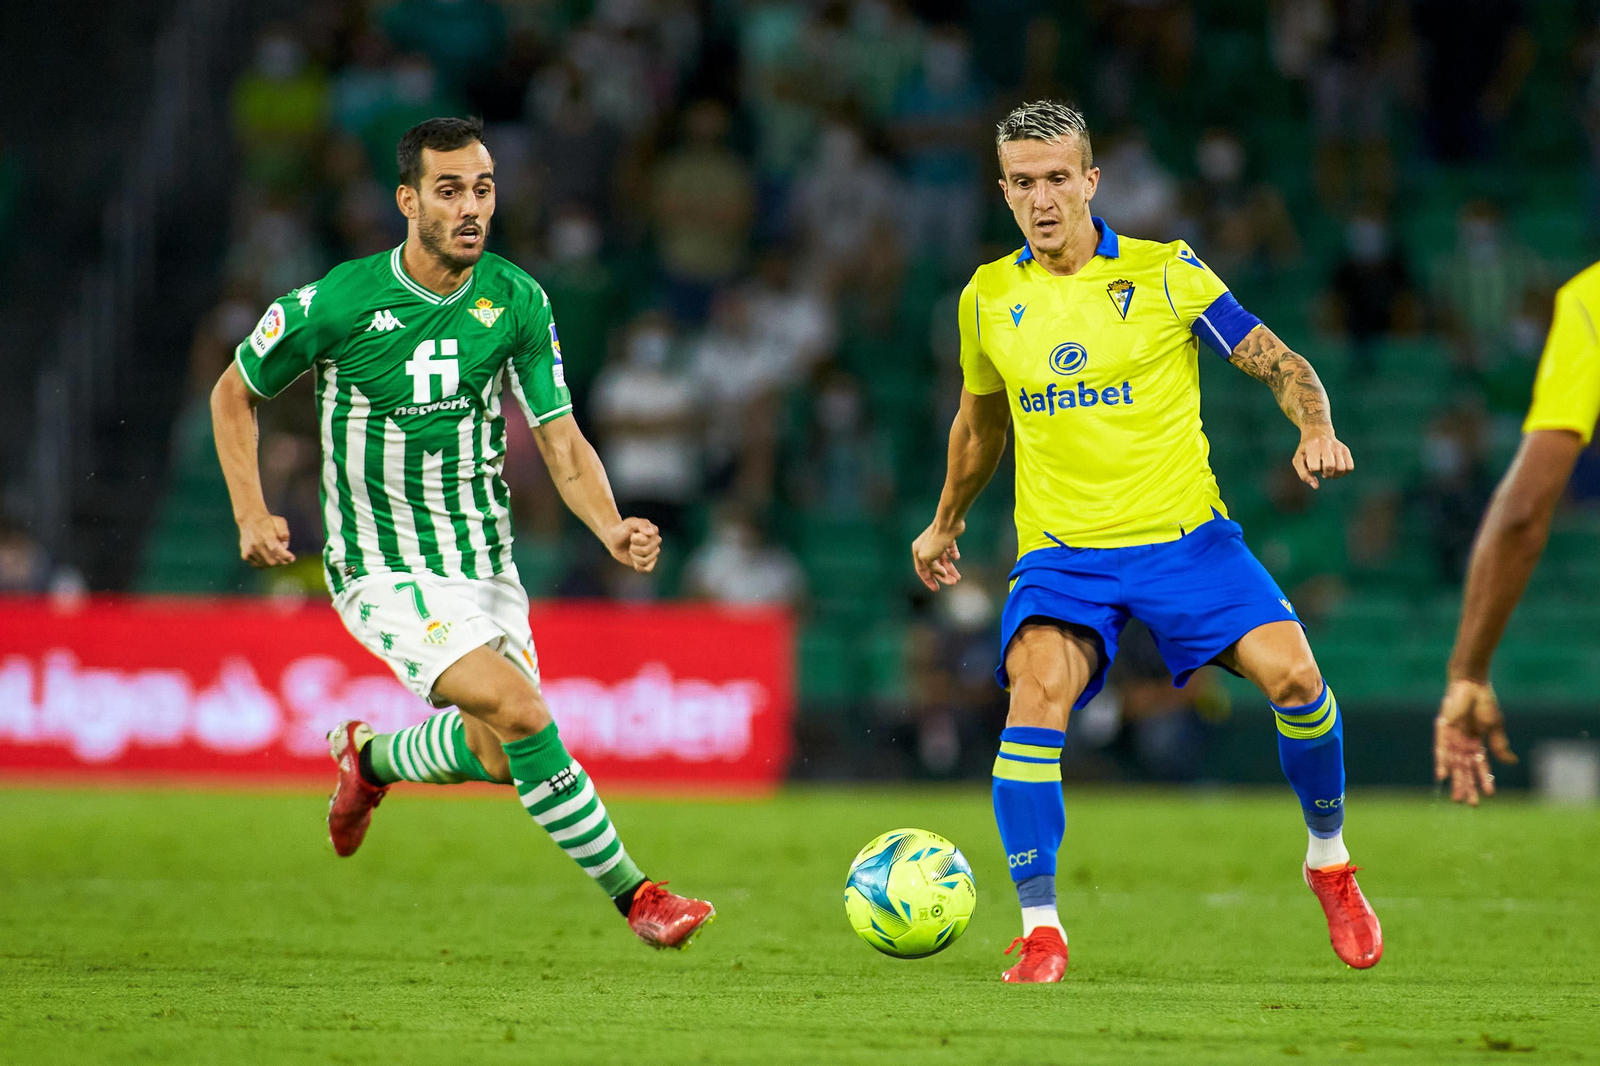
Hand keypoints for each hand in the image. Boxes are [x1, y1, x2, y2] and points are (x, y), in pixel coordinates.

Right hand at [238, 513, 294, 567]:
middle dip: (282, 562)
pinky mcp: (245, 555)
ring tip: (279, 560)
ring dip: (275, 564)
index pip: (276, 550)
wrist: (249, 520)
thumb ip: (284, 533)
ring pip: (266, 564)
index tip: (292, 558)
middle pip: (272, 560)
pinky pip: (258, 565)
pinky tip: (270, 560)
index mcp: (265, 535)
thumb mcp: (280, 522)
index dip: (285, 557)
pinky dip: (266, 564)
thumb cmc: (268, 522)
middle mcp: (256, 544)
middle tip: (287, 560)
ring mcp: (250, 551)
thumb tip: (285, 547)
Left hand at [606, 517, 660, 572]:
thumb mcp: (630, 523)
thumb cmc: (622, 529)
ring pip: (646, 560)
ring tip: (631, 550)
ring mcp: (652, 553)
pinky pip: (648, 569)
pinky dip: (639, 566)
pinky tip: (634, 562)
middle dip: (634, 548)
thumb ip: (641, 524)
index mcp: (654, 531)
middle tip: (630, 544)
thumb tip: (651, 533)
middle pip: (647, 551)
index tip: (632, 535)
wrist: (613, 539)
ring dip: (634, 556)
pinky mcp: (648, 562)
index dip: (637, 540)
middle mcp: (655, 542)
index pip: (648, 540)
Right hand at [912, 520, 962, 591]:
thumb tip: (942, 573)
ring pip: (944, 560)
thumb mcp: (929, 558)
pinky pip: (950, 550)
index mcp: (918, 551)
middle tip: (953, 583)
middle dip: (944, 576)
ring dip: (950, 569)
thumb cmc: (937, 539)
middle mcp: (926, 547)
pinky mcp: (947, 538)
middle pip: (935, 566)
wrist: (949, 522)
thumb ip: (933, 569)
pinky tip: (956, 557)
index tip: (936, 589)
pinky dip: (953, 555)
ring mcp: (937, 542)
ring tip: (958, 577)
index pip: (922, 570)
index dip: (929, 581)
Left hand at [1293, 429, 1353, 489]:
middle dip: (1326, 474)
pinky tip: (1336, 470)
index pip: (1315, 467)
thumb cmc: (1306, 450)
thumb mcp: (1298, 460)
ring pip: (1341, 468)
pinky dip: (1344, 473)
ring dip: (1335, 475)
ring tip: (1329, 470)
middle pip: (1330, 467)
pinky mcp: (1345, 450)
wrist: (1317, 432)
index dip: (1313, 470)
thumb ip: (1304, 474)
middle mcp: (1326, 445)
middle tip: (1322, 472)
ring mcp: (1337, 447)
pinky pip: (1350, 467)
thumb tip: (1316, 486)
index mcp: (1312, 446)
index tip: (1311, 466)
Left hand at [1434, 678, 1517, 805]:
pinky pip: (1441, 750)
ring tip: (1457, 798)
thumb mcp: (1494, 726)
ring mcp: (1452, 737)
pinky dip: (1442, 763)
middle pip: (1465, 769)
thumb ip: (1499, 745)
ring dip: (1456, 780)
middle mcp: (1462, 743)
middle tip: (1471, 804)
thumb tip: (1511, 763)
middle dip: (1468, 786)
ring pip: (1454, 764)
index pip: (1480, 766)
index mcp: (1476, 742)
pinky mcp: (1443, 730)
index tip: (1490, 795)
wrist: (1471, 684)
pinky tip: (1442, 776)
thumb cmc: (1484, 702)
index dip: (1485, 779)